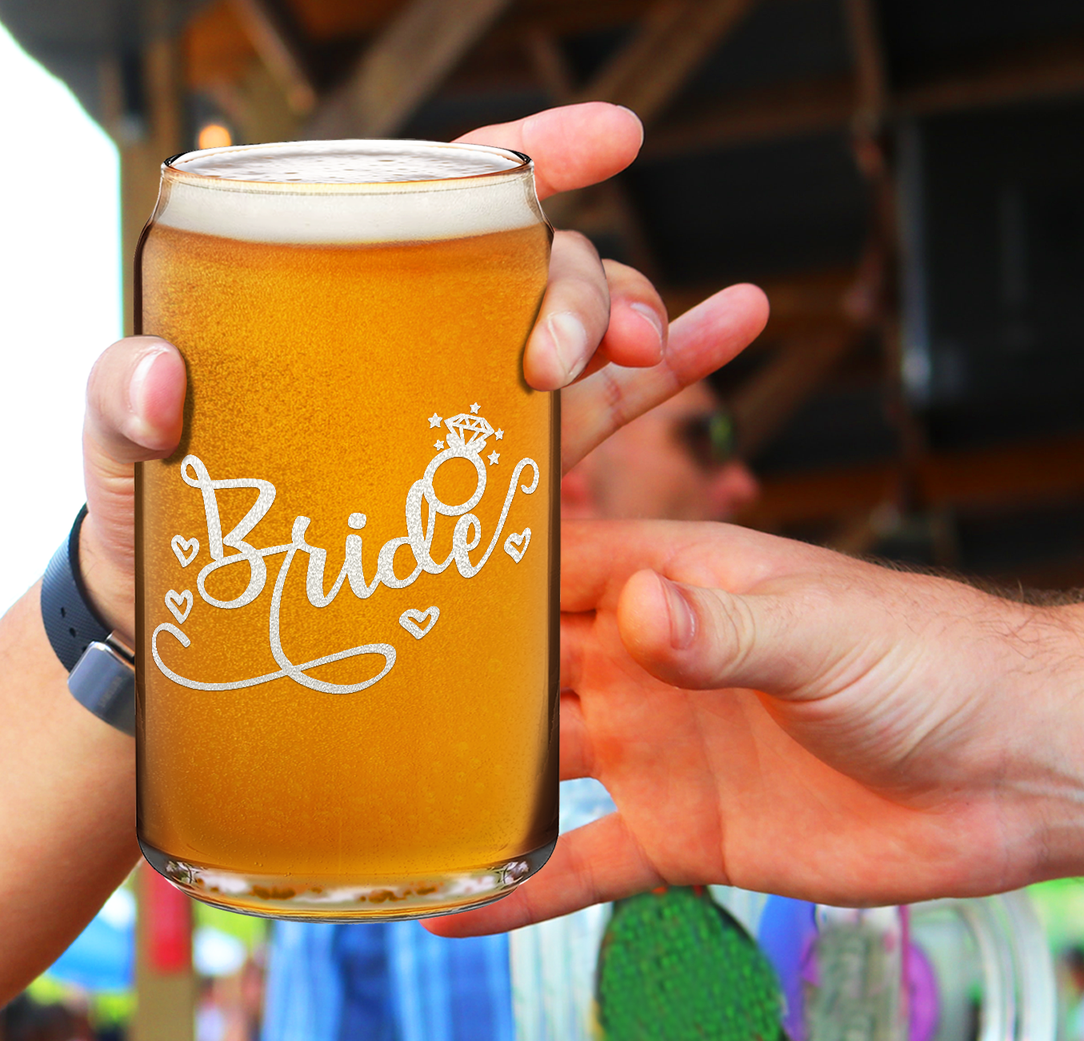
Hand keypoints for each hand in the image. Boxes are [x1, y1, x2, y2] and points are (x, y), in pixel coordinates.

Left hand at [76, 102, 767, 642]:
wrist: (205, 629)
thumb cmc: (161, 522)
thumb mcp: (123, 453)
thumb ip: (122, 403)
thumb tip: (166, 381)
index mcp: (353, 302)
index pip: (448, 201)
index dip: (533, 160)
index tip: (610, 140)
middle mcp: (431, 338)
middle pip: (539, 272)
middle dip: (582, 289)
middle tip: (567, 357)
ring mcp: (477, 405)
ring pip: (588, 338)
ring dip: (641, 327)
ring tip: (656, 353)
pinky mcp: (506, 476)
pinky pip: (609, 414)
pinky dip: (677, 370)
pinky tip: (735, 328)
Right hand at [429, 521, 1083, 935]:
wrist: (1005, 770)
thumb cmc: (925, 662)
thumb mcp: (826, 632)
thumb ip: (729, 627)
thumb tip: (637, 610)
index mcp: (677, 589)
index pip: (554, 569)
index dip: (477, 574)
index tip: (384, 580)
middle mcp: (652, 665)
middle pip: (527, 669)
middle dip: (450, 683)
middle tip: (345, 702)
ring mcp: (661, 752)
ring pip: (543, 767)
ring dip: (471, 786)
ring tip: (374, 805)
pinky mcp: (685, 836)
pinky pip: (587, 865)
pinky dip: (525, 887)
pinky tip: (455, 914)